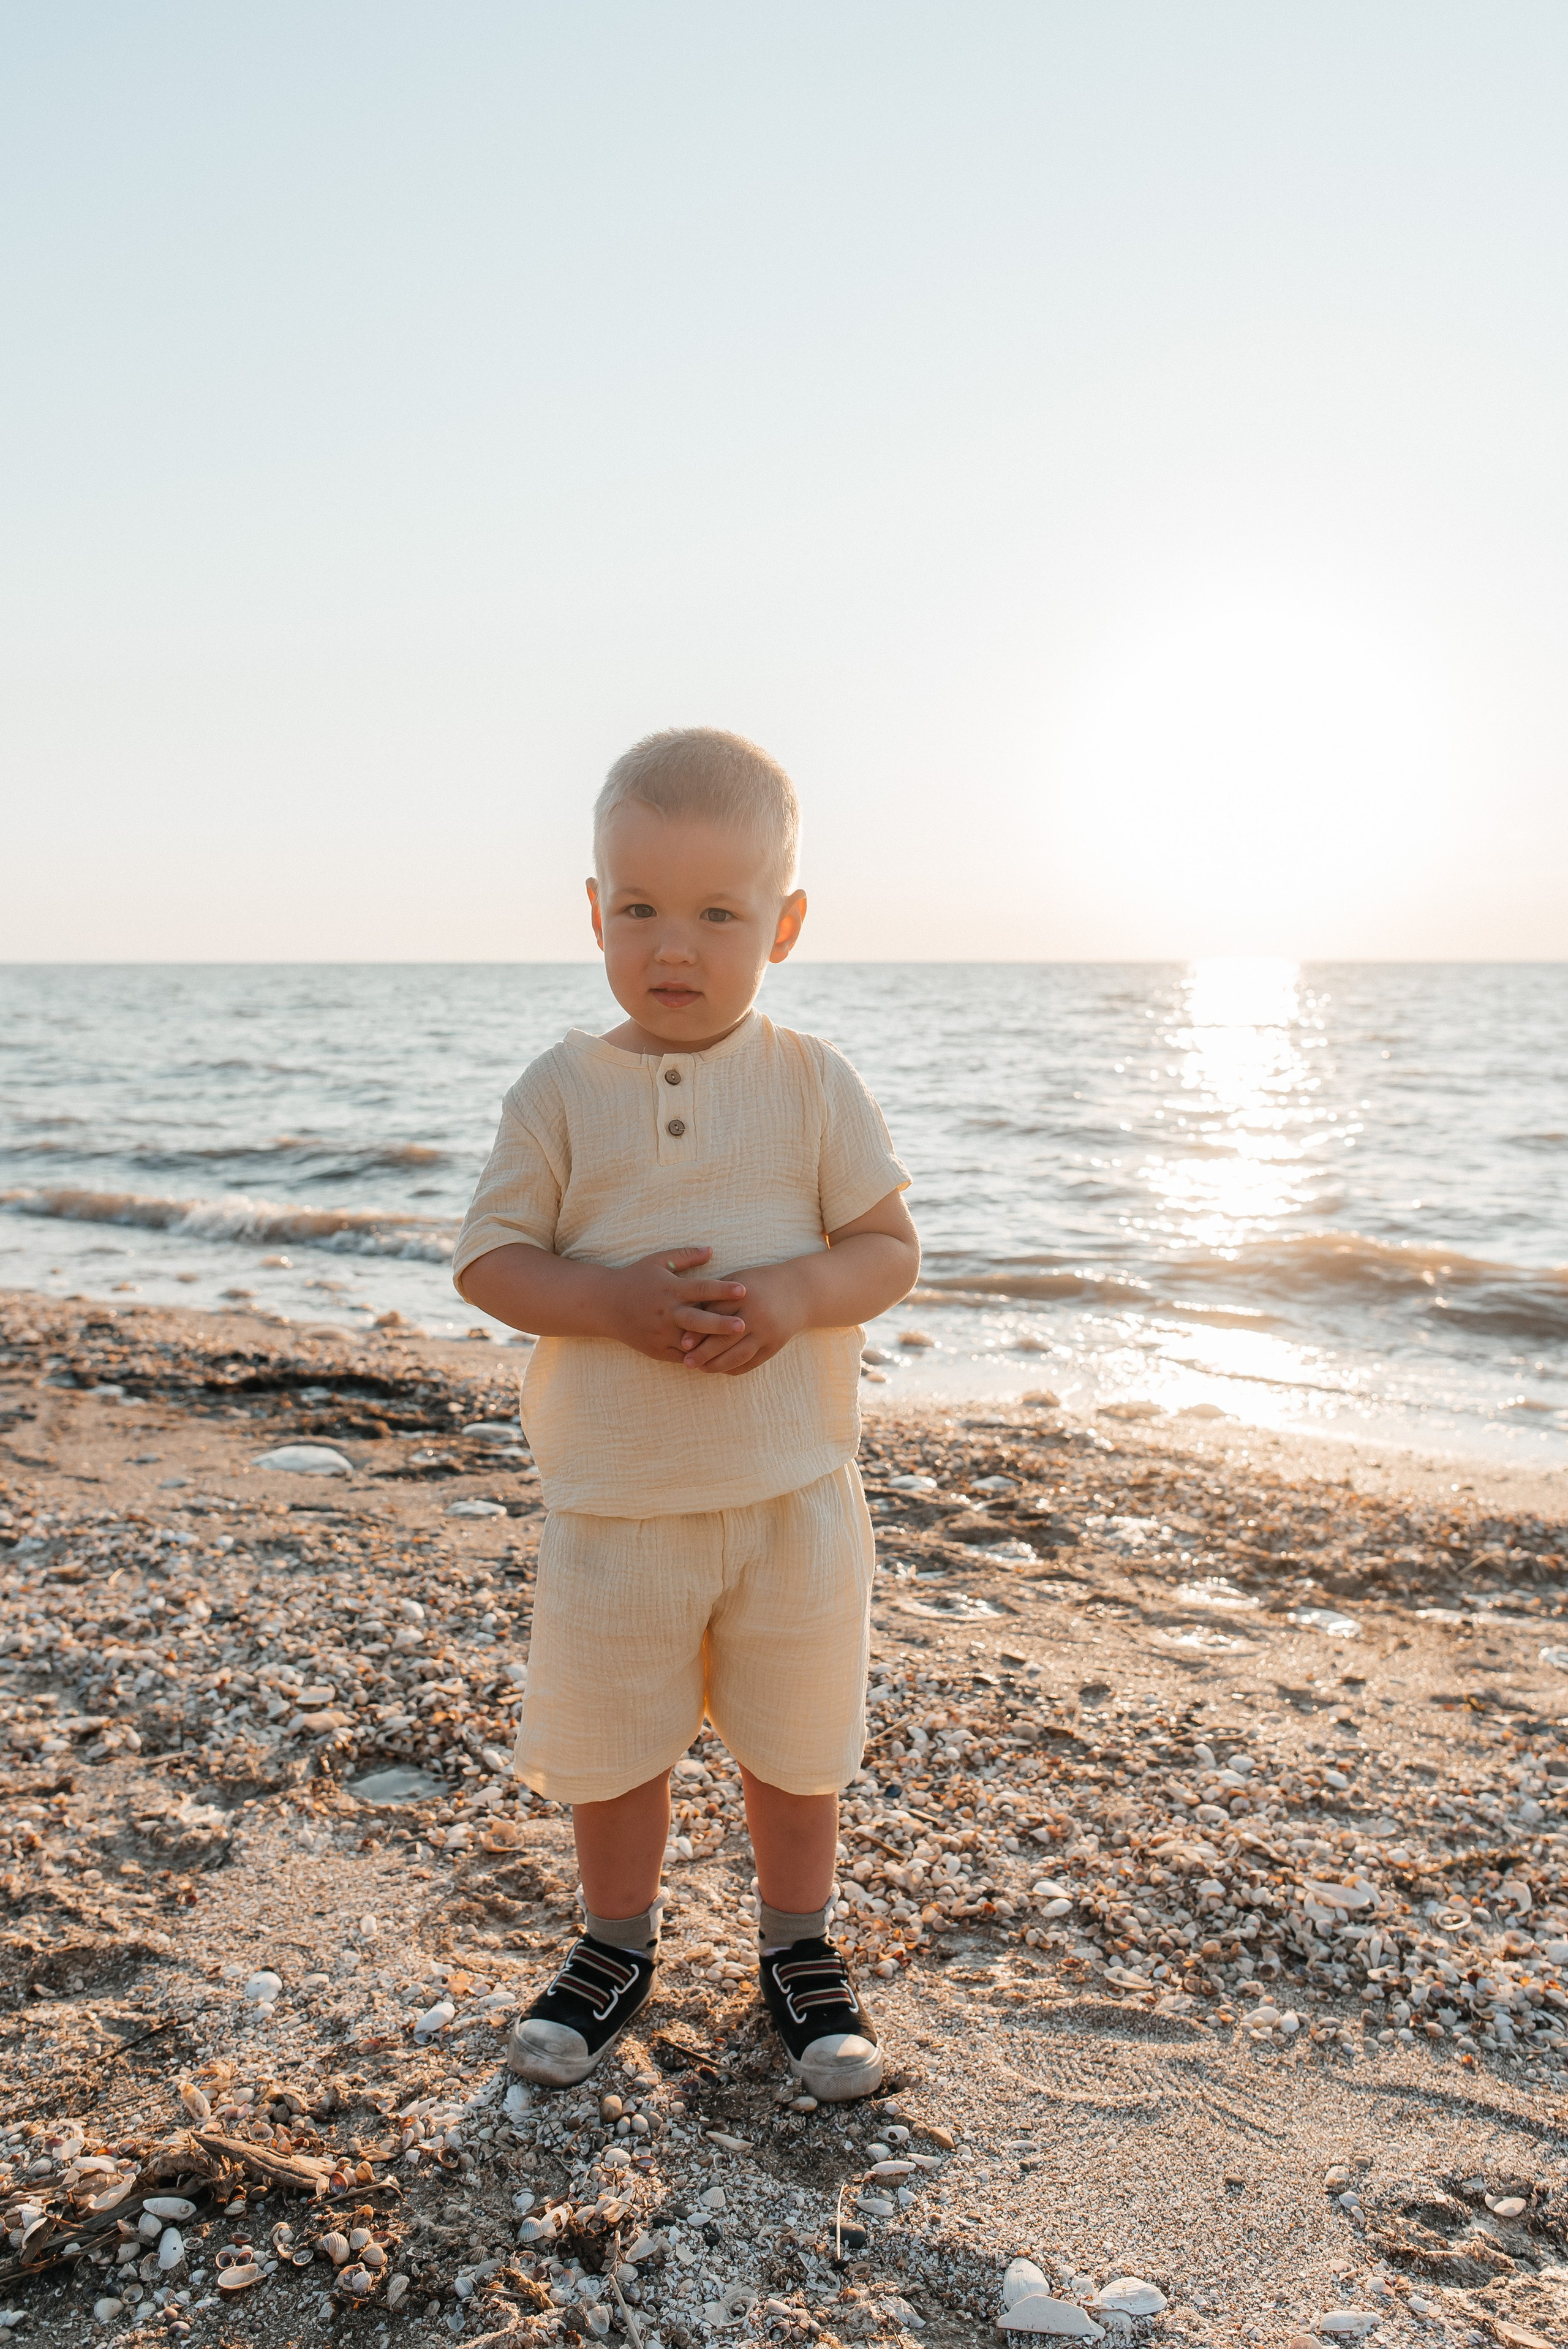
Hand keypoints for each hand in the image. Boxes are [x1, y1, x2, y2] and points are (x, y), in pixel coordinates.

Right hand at [604, 1245, 748, 1364]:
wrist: (604, 1304)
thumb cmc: (635, 1278)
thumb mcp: (657, 1261)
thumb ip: (685, 1256)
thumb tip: (711, 1249)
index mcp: (670, 1289)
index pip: (700, 1288)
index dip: (722, 1289)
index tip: (743, 1289)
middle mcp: (667, 1312)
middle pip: (697, 1319)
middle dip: (720, 1324)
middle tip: (743, 1325)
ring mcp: (661, 1333)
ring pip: (690, 1343)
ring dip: (712, 1346)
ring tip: (736, 1349)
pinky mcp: (656, 1349)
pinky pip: (681, 1357)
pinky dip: (698, 1358)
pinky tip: (718, 1359)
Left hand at [676, 1260, 806, 1374]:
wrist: (800, 1291)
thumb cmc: (760, 1284)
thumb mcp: (737, 1283)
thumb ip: (716, 1298)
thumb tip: (688, 1318)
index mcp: (743, 1295)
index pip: (715, 1317)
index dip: (698, 1331)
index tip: (682, 1343)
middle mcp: (756, 1315)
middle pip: (725, 1339)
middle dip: (704, 1353)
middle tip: (687, 1362)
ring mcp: (768, 1332)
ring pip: (738, 1355)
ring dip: (718, 1365)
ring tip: (702, 1369)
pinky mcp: (775, 1345)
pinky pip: (752, 1362)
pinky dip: (735, 1368)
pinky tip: (721, 1369)